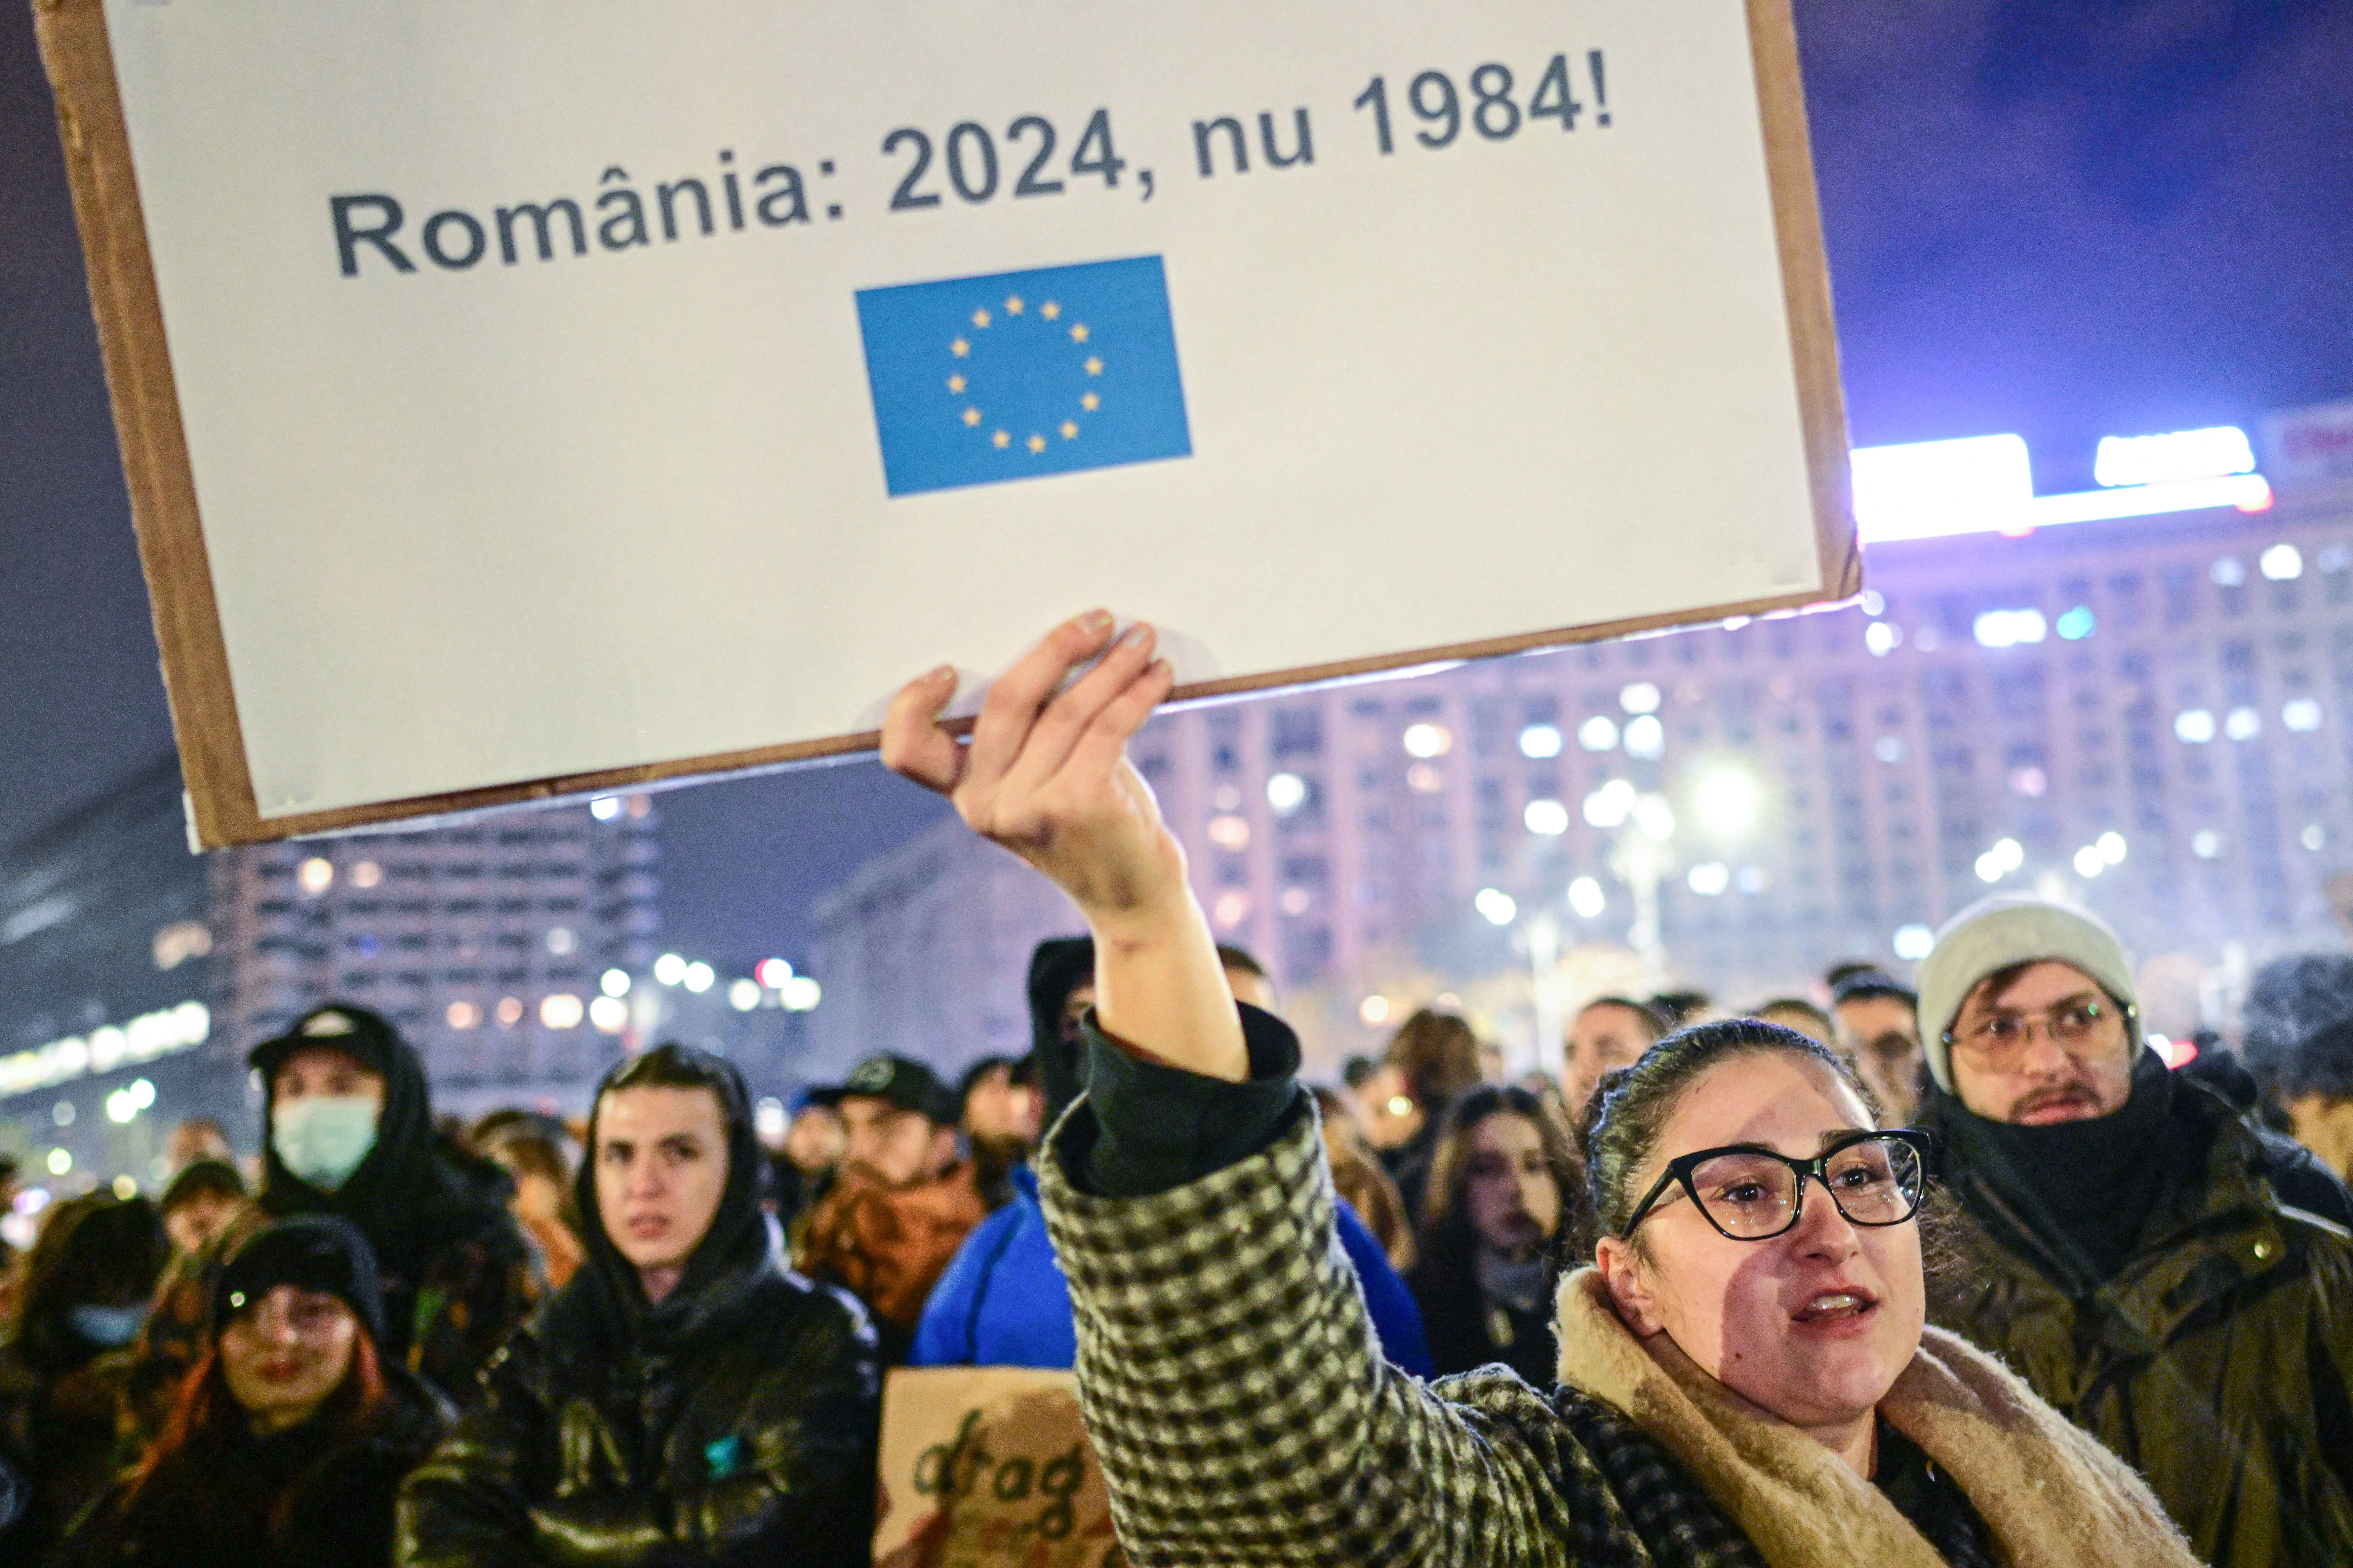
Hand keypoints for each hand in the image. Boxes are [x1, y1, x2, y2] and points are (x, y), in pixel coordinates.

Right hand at [882, 613, 1245, 1080]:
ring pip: (1067, 709)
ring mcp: (1027, 808)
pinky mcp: (1076, 805)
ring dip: (1112, 665)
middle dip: (1056, 648)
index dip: (911, 705)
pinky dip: (1137, 693)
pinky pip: (1107, 727)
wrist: (1134, 896)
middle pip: (1006, 701)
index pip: (907, 751)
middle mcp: (985, 804)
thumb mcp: (1045, 776)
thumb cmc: (1091, 819)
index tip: (946, 668)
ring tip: (1142, 640)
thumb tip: (1064, 644)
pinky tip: (1159, 676)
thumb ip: (1034, 729)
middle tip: (1099, 619)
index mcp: (964, 793)